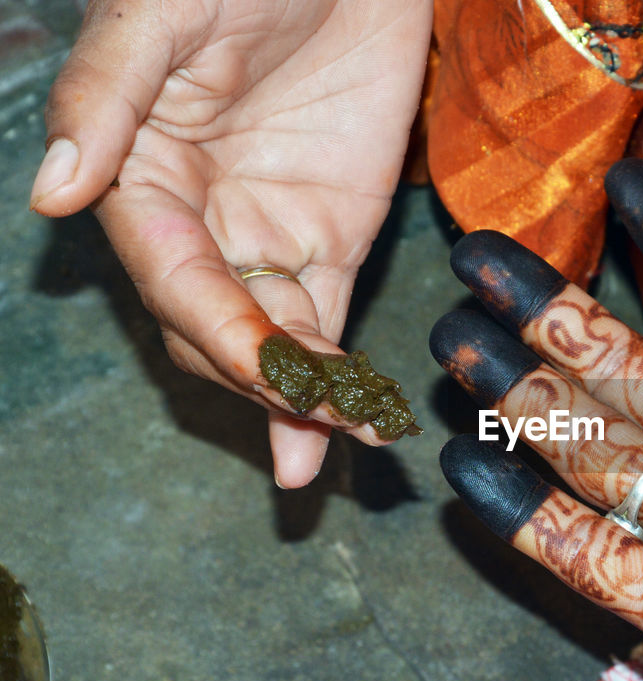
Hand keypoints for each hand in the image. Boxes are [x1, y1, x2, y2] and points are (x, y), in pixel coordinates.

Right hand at [32, 0, 432, 486]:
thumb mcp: (160, 15)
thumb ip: (106, 99)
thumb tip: (50, 198)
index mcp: (141, 181)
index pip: (175, 283)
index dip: (223, 335)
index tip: (275, 373)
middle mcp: (197, 223)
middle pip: (218, 332)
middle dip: (268, 383)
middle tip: (324, 426)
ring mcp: (266, 234)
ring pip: (275, 342)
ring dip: (306, 400)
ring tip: (354, 441)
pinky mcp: (331, 234)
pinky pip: (328, 317)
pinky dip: (339, 372)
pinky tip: (356, 422)